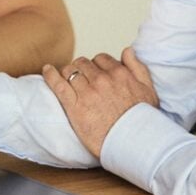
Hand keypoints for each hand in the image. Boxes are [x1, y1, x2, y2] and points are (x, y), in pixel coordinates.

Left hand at [42, 47, 157, 157]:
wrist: (133, 143)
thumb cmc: (142, 120)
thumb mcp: (149, 90)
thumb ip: (137, 67)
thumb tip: (126, 51)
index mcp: (119, 73)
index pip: (101, 59)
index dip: (97, 65)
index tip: (95, 73)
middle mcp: (102, 79)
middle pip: (84, 63)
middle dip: (81, 68)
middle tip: (81, 78)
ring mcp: (87, 92)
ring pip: (70, 71)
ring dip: (68, 73)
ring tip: (66, 78)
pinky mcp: (74, 106)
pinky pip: (58, 84)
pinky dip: (50, 75)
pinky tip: (47, 70)